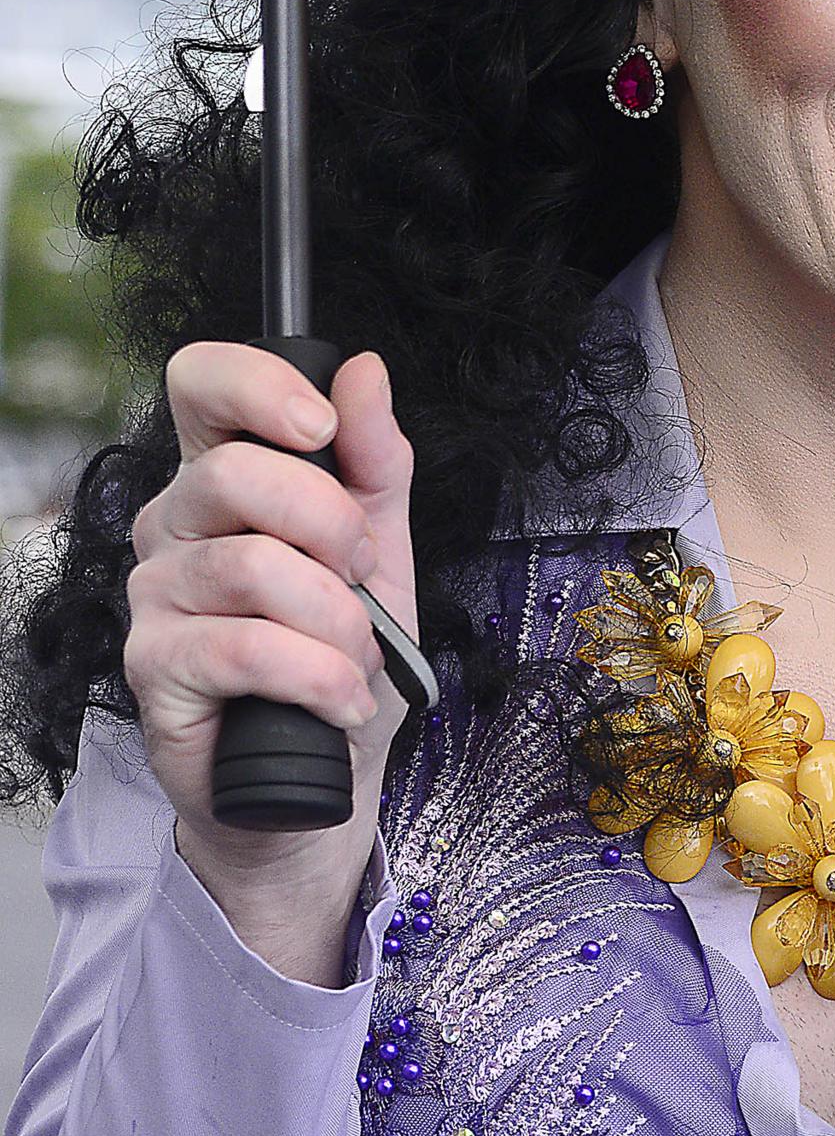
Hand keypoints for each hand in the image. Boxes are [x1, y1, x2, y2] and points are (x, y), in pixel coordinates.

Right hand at [124, 343, 419, 980]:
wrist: (325, 764)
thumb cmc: (342, 645)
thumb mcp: (382, 543)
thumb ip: (374, 459)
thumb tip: (364, 371)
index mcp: (227, 477)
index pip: (200, 385)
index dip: (256, 385)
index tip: (320, 425)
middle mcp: (175, 524)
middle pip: (232, 474)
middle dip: (329, 523)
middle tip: (362, 573)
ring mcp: (154, 595)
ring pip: (250, 567)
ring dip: (335, 616)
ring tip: (356, 654)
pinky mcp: (151, 667)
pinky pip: (245, 648)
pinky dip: (317, 674)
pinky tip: (341, 698)